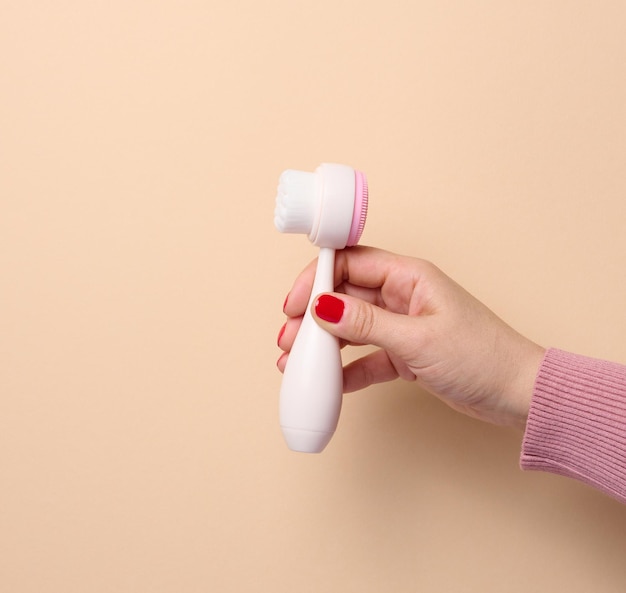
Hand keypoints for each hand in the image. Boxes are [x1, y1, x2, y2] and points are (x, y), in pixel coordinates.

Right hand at [277, 246, 544, 428]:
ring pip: (352, 328)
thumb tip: (323, 305)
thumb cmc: (482, 356)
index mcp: (409, 276)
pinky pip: (366, 357)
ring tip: (295, 361)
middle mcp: (402, 296)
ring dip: (323, 343)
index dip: (317, 280)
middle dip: (312, 316)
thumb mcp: (417, 338)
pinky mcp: (405, 354)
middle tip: (288, 338)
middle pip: (344, 297)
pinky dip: (346, 369)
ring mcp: (402, 326)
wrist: (516, 394)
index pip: (350, 264)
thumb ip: (366, 323)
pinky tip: (327, 382)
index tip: (294, 303)